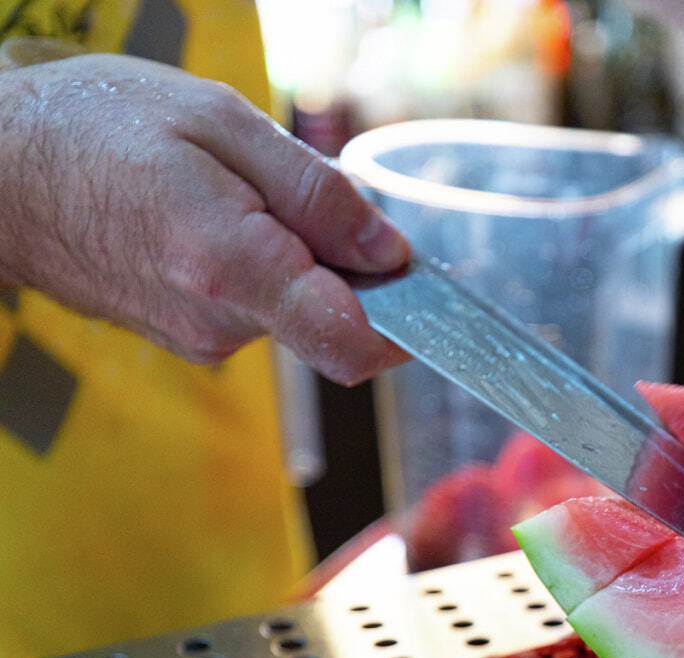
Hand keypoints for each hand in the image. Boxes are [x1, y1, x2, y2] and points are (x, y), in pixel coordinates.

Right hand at [0, 52, 409, 384]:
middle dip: (345, 263)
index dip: (408, 324)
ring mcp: (203, 339)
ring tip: (233, 193)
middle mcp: (222, 325)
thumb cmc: (93, 128)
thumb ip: (315, 193)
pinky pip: (259, 309)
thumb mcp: (217, 122)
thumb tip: (388, 249)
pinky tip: (215, 217)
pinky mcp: (191, 336)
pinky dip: (264, 269)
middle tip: (296, 192)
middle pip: (336, 319)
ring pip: (296, 310)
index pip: (353, 344)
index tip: (426, 285)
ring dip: (297, 258)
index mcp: (233, 269)